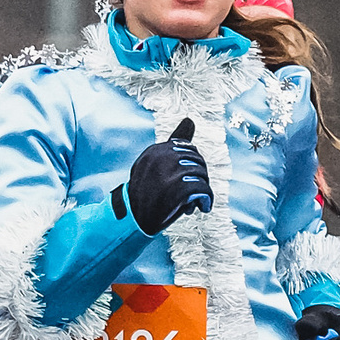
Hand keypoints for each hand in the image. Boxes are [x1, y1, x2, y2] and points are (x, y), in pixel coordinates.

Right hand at [111, 117, 212, 234]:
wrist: (133, 219)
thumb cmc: (146, 192)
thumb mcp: (156, 164)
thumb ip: (174, 143)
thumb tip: (190, 120)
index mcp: (156, 150)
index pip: (187, 148)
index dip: (191, 165)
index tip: (183, 179)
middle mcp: (162, 157)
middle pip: (197, 160)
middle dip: (199, 176)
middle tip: (192, 192)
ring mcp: (169, 172)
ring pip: (202, 174)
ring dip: (202, 190)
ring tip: (193, 202)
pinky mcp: (177, 189)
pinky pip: (203, 189)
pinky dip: (206, 200)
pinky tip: (201, 207)